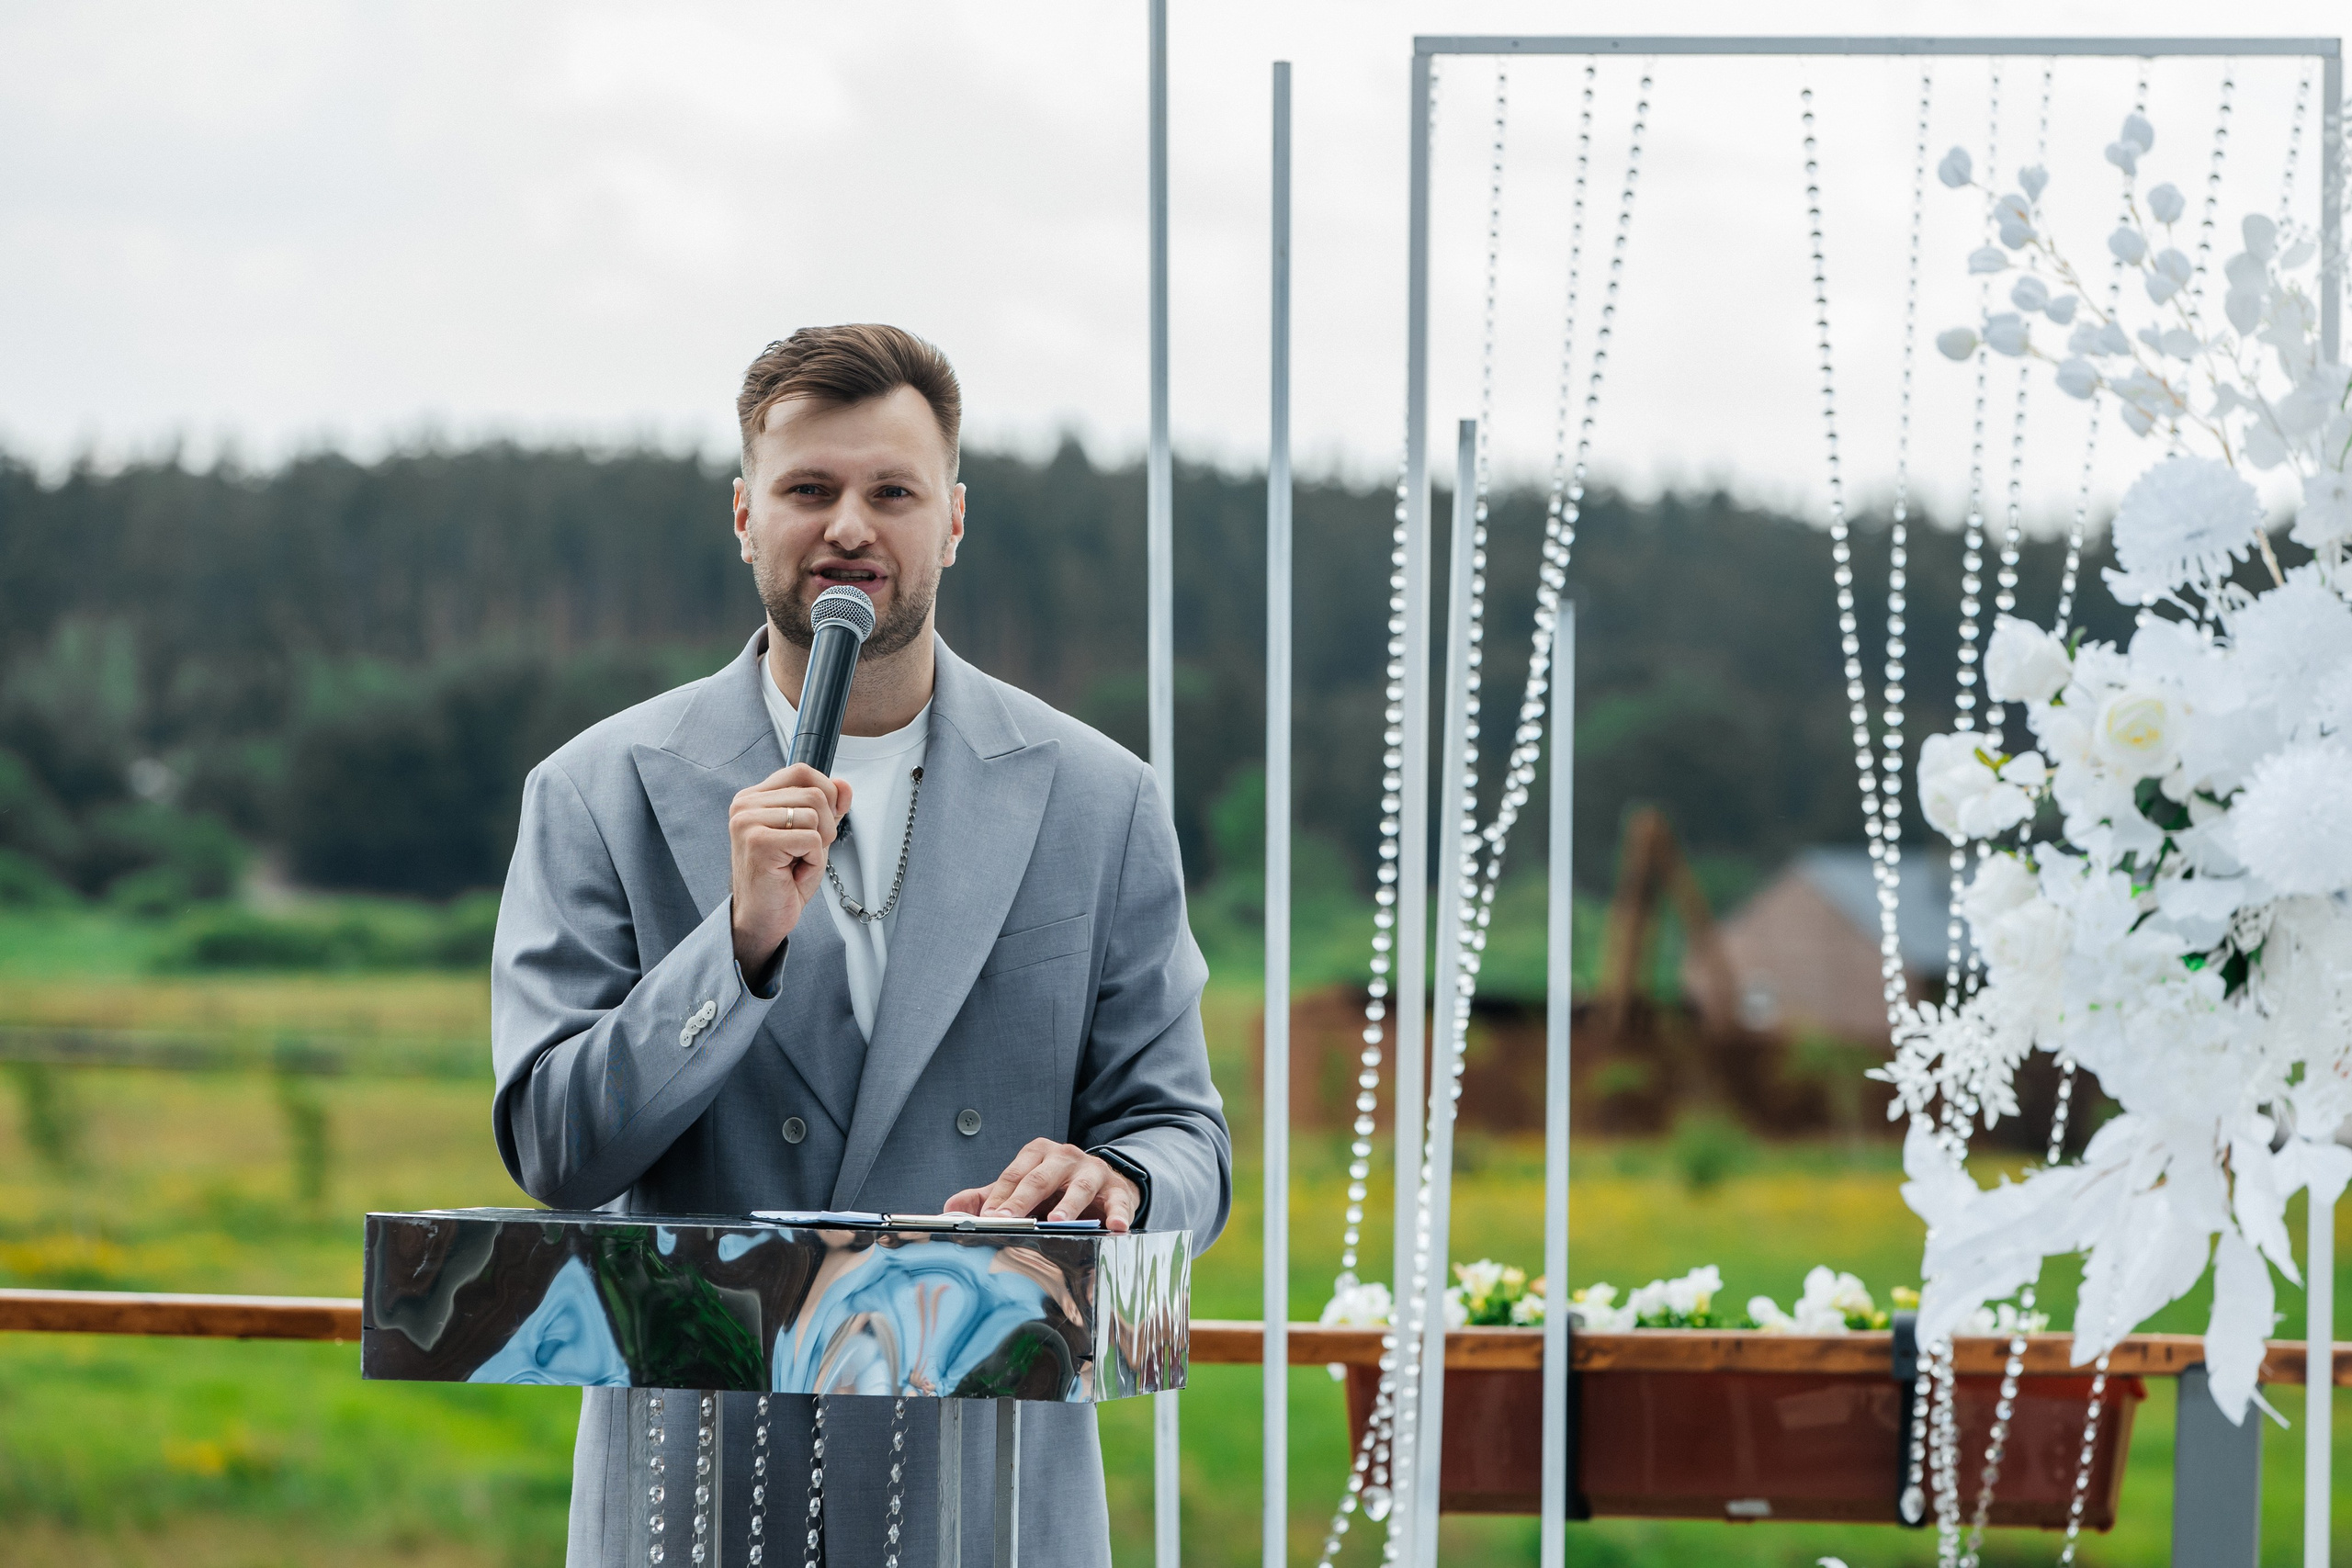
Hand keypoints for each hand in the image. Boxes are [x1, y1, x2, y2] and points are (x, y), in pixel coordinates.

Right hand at [728, 763, 850, 976]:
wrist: (763, 918)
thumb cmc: (783, 879)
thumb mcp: (812, 836)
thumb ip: (828, 808)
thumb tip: (844, 785)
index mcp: (753, 797)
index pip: (801, 771)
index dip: (826, 792)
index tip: (824, 821)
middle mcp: (745, 805)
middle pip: (814, 793)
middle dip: (826, 826)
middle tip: (807, 851)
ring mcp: (748, 822)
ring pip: (814, 814)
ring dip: (819, 845)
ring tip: (798, 861)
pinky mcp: (758, 843)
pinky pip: (811, 839)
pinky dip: (813, 859)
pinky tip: (793, 872)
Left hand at [943, 1139, 1141, 1232]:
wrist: (1100, 1184)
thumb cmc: (1054, 1189)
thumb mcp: (1021, 1188)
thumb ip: (988, 1197)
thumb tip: (949, 1207)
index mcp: (1038, 1153)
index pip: (1014, 1174)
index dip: (1001, 1197)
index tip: (988, 1218)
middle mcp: (1064, 1156)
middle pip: (1041, 1177)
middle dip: (1023, 1200)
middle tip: (1010, 1220)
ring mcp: (1092, 1170)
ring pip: (1079, 1186)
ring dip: (1068, 1205)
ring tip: (1057, 1222)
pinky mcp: (1116, 1188)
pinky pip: (1118, 1200)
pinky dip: (1119, 1213)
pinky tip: (1116, 1227)